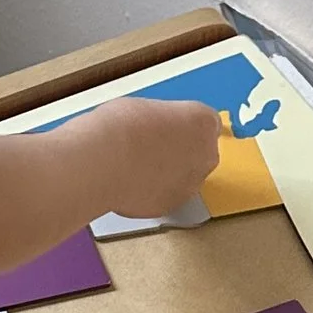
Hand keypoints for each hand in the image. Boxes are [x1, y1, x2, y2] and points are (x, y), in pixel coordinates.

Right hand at [82, 97, 223, 222]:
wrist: (105, 160)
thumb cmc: (122, 126)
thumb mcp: (148, 107)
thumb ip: (165, 122)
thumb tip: (158, 131)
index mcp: (204, 123)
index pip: (206, 123)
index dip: (185, 125)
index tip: (169, 127)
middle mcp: (206, 155)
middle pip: (200, 153)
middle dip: (181, 151)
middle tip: (151, 147)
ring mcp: (191, 184)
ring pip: (184, 178)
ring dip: (168, 174)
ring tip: (137, 167)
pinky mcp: (172, 205)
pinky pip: (166, 196)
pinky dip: (153, 192)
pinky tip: (131, 183)